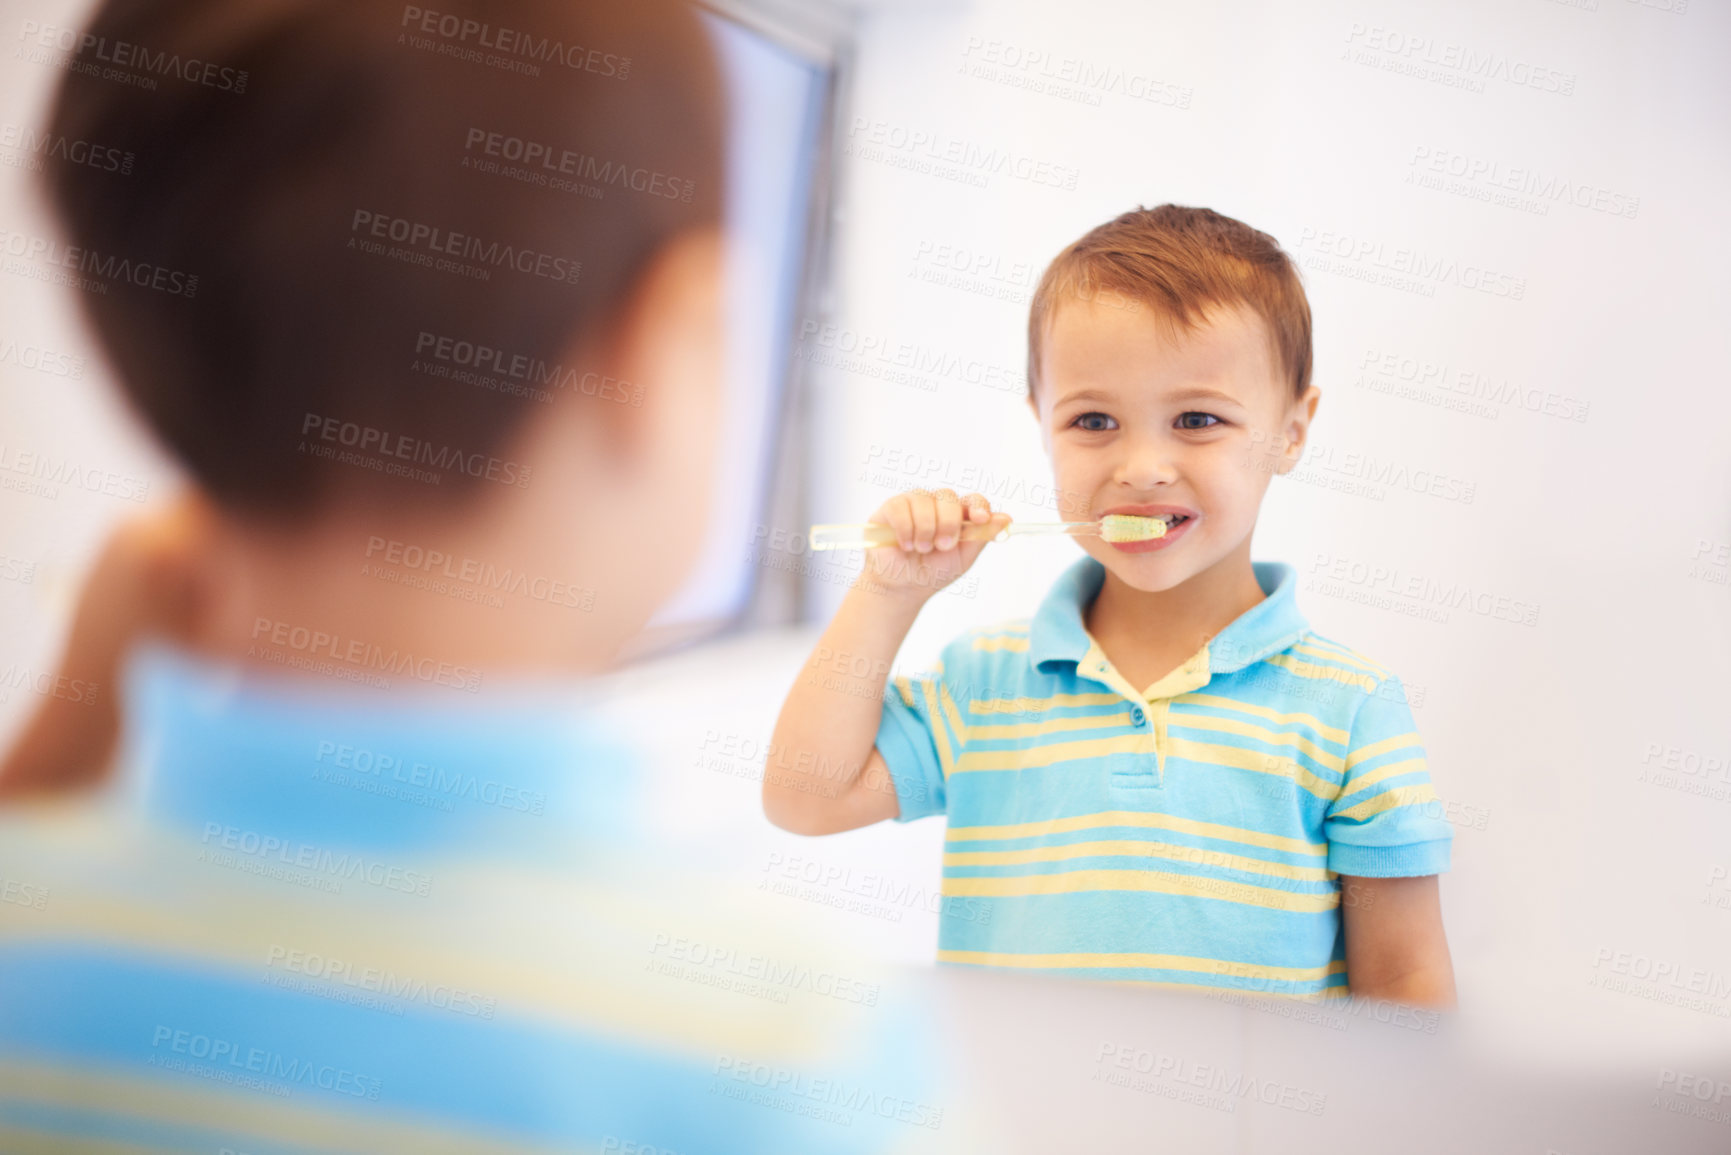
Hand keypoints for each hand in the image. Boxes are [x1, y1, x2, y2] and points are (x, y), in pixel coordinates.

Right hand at [859, 488, 1009, 601]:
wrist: (903, 586)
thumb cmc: (933, 572)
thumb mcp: (962, 559)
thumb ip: (981, 537)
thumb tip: (1006, 519)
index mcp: (958, 515)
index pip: (973, 500)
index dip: (978, 506)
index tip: (980, 519)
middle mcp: (937, 504)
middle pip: (948, 496)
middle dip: (948, 523)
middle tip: (942, 546)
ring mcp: (914, 502)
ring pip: (924, 500)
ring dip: (925, 530)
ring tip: (920, 549)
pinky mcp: (892, 507)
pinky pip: (901, 508)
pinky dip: (905, 529)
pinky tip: (905, 544)